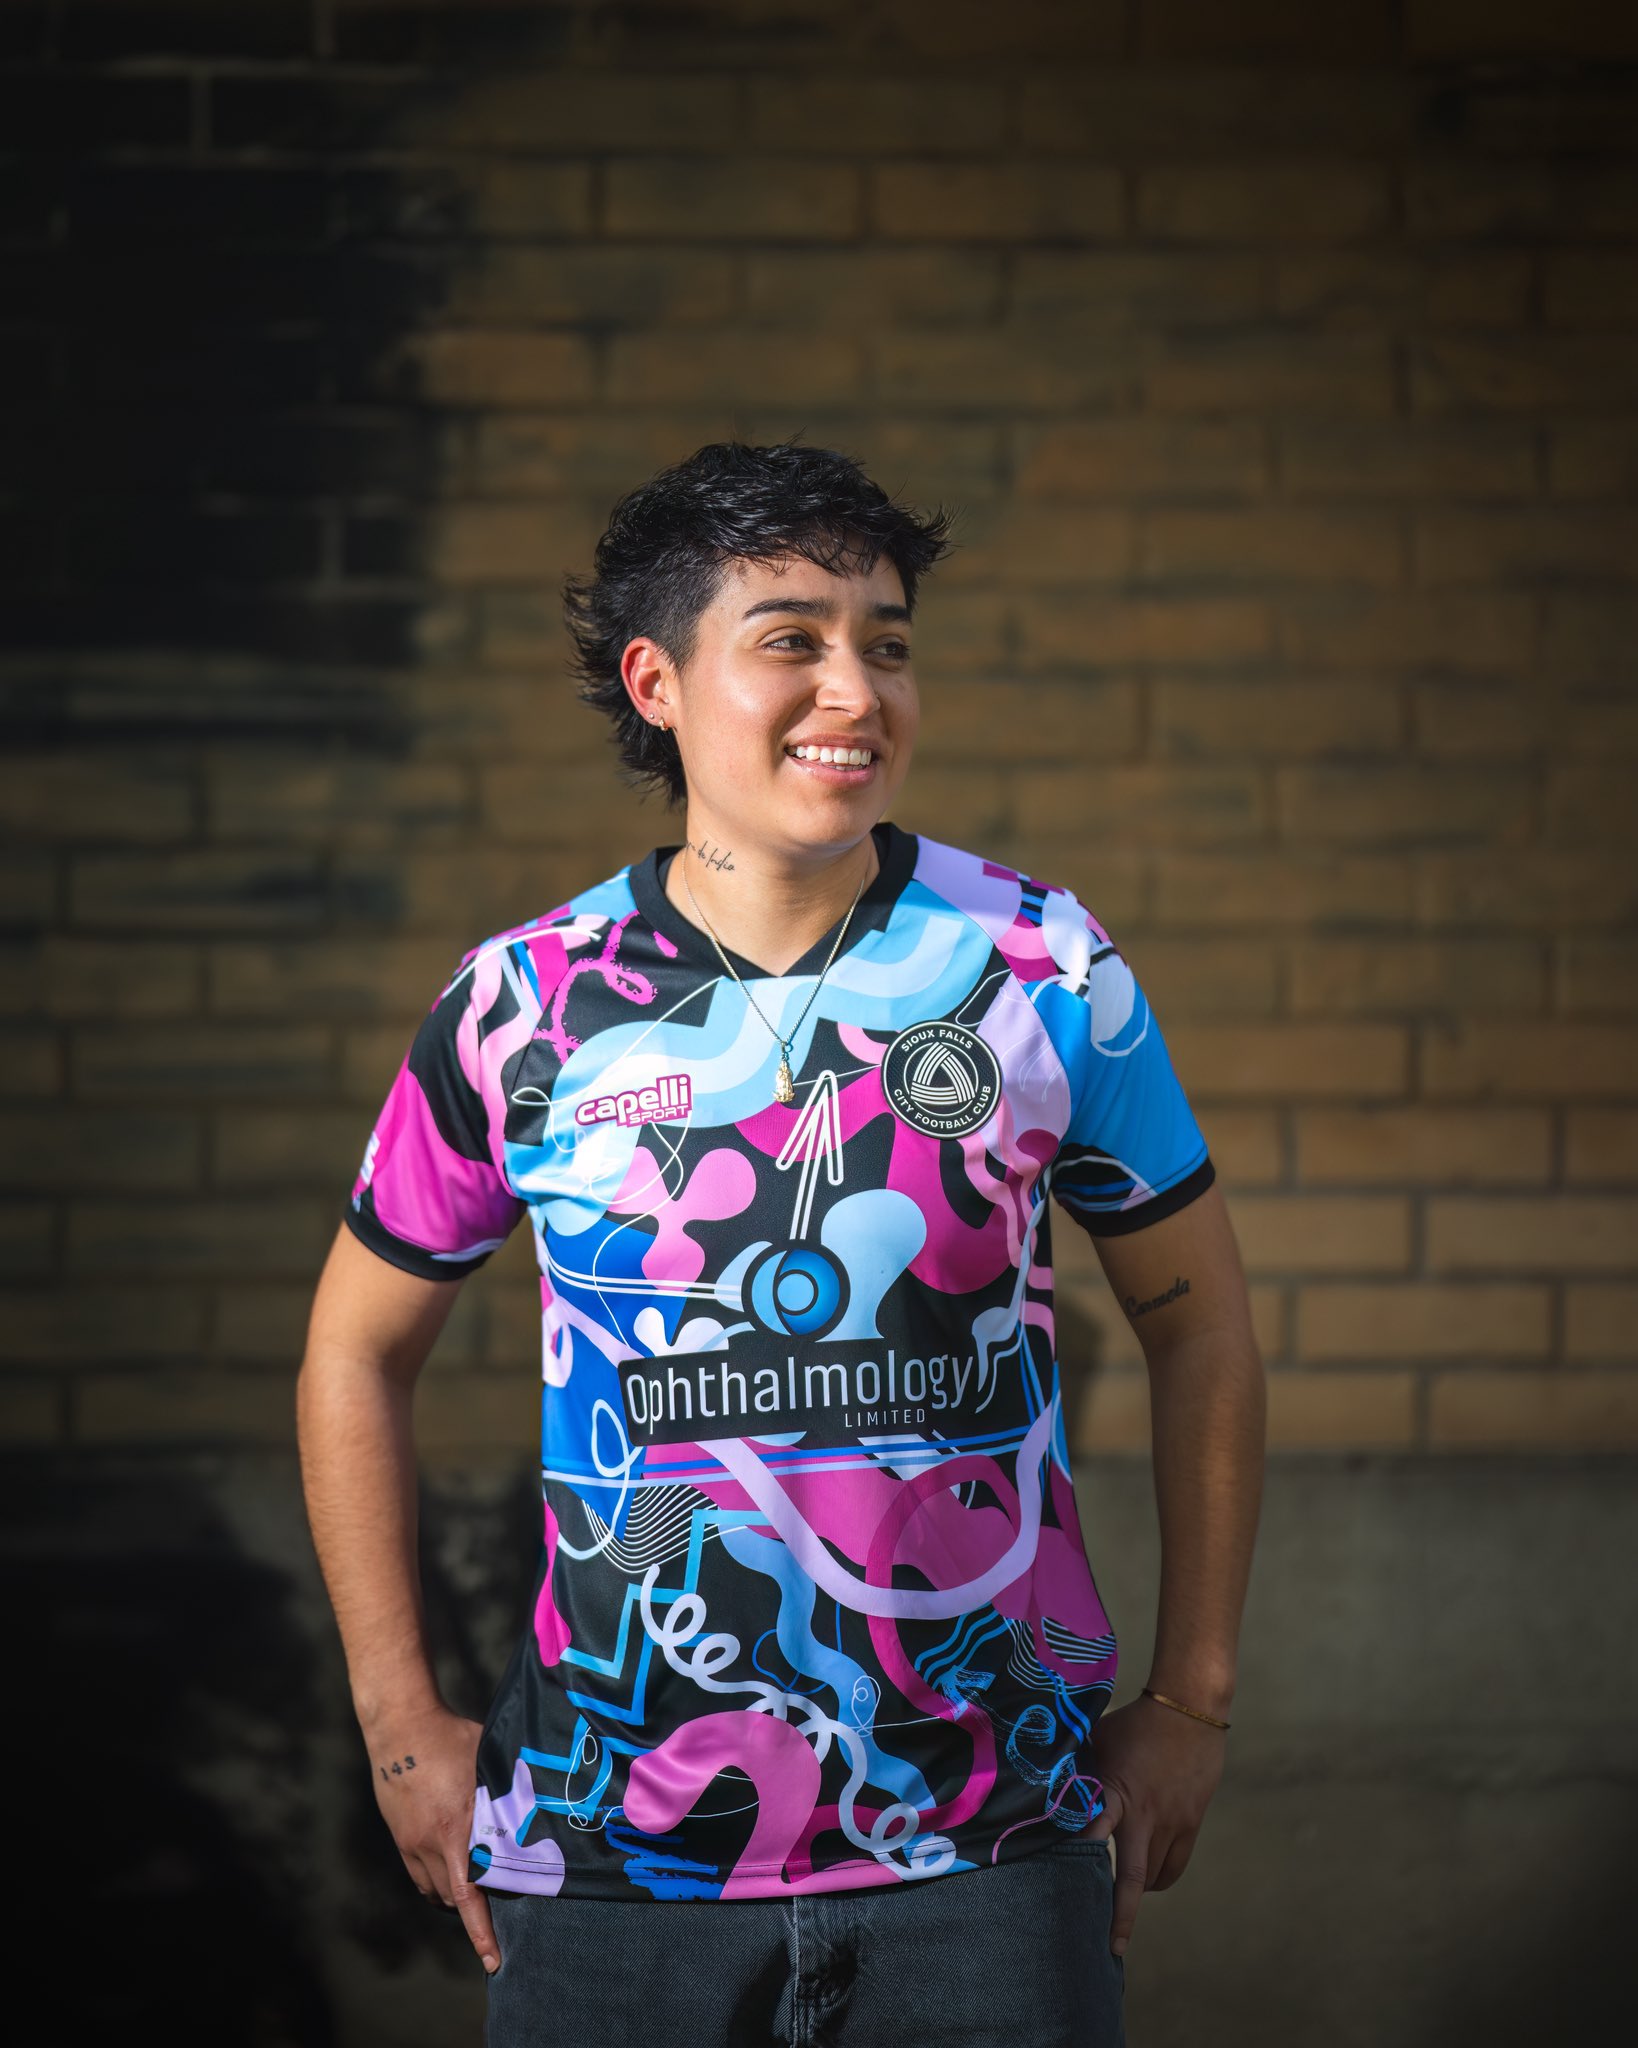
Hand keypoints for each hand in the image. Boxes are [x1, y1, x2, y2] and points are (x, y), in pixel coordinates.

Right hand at [366, 1704, 498, 1973]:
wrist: (400, 1726)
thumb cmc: (451, 1737)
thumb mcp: (487, 1762)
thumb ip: (505, 1790)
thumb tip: (534, 1807)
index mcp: (457, 1827)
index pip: (470, 1896)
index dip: (481, 1931)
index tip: (493, 1961)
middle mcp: (431, 1843)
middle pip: (453, 1898)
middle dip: (474, 1914)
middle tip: (498, 1915)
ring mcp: (411, 1841)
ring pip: (433, 1891)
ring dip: (455, 1898)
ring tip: (476, 1893)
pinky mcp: (400, 1836)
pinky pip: (419, 1875)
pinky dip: (436, 1882)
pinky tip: (452, 1872)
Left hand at [1084, 1693, 1226, 1958]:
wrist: (1189, 1708)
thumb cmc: (1134, 1722)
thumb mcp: (1097, 1742)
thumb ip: (1076, 1769)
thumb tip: (1043, 1782)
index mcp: (1113, 1792)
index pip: (1092, 1835)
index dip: (1078, 1863)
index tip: (1063, 1894)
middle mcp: (1143, 1815)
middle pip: (1133, 1879)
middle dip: (1121, 1915)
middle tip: (1112, 1946)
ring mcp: (1171, 1822)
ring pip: (1156, 1877)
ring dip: (1140, 1891)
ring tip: (1123, 1894)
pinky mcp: (1191, 1823)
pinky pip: (1176, 1865)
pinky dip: (1161, 1876)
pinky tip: (1149, 1874)